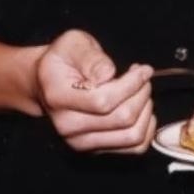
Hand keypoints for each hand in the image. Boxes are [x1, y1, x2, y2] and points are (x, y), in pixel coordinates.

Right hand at [35, 29, 154, 153]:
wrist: (47, 82)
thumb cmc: (64, 61)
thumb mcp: (73, 44)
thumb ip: (91, 57)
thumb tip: (108, 74)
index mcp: (59, 98)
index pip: (104, 101)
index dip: (132, 83)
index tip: (142, 69)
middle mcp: (67, 126)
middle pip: (123, 118)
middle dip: (142, 93)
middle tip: (141, 77)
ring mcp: (80, 141)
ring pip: (132, 136)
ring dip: (146, 110)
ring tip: (140, 91)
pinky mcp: (94, 149)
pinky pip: (135, 147)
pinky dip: (146, 127)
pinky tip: (140, 108)